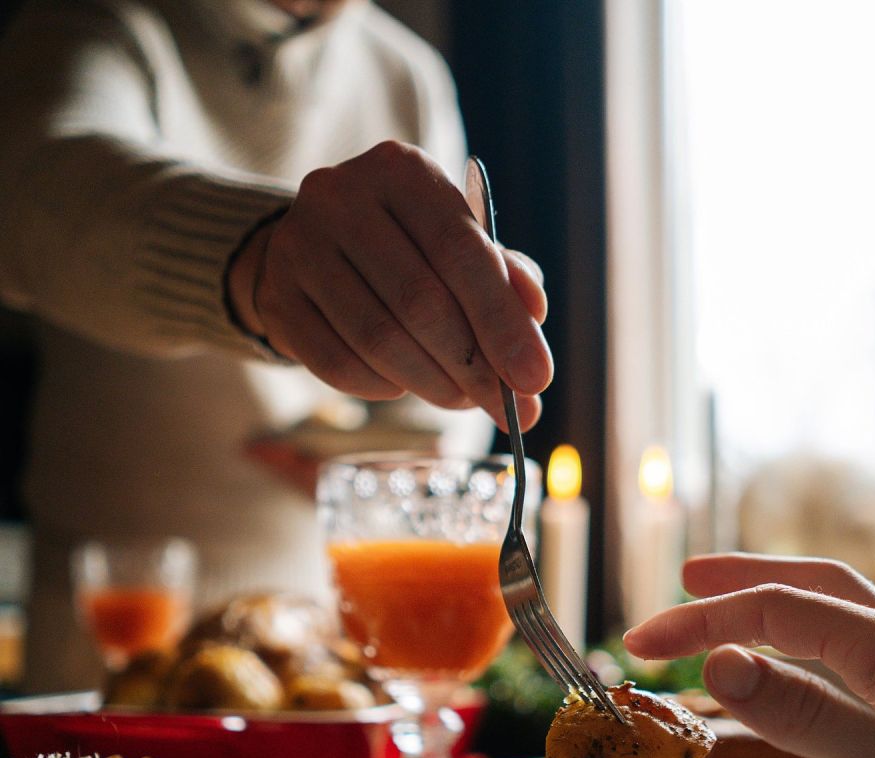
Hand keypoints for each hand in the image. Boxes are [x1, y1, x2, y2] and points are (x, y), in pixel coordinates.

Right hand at [226, 142, 550, 429]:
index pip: (462, 252)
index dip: (503, 323)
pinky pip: (337, 363)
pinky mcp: (276, 296)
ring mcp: (298, 245)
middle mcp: (341, 195)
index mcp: (403, 171)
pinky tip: (403, 385)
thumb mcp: (462, 247)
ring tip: (462, 399)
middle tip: (508, 408)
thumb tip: (534, 318)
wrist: (316, 249)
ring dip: (432, 383)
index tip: (537, 379)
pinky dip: (381, 387)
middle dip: (474, 366)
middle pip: (420, 300)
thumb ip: (505, 278)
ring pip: (378, 338)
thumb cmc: (410, 250)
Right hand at [623, 553, 874, 757]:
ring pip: (838, 622)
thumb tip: (715, 661)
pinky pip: (856, 665)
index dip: (704, 620)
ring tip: (728, 623)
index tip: (640, 643)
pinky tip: (803, 681)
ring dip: (777, 612)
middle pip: (814, 588)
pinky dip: (809, 659)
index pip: (779, 609)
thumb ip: (804, 712)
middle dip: (744, 581)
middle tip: (682, 582)